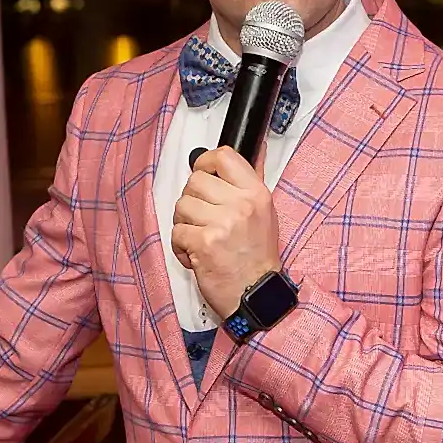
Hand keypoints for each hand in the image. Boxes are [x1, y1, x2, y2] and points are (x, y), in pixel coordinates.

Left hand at [171, 147, 281, 320]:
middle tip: (202, 218)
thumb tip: (258, 148)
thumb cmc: (258, 256)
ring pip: (182, 205)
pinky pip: (177, 231)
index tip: (203, 174)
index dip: (205, 162)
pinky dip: (181, 246)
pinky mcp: (204, 243)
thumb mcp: (265, 212)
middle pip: (195, 181)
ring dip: (185, 223)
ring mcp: (222, 224)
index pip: (223, 156)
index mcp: (256, 193)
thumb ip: (254, 179)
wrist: (256, 294)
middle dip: (192, 200)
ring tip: (200, 237)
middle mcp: (240, 205)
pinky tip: (196, 254)